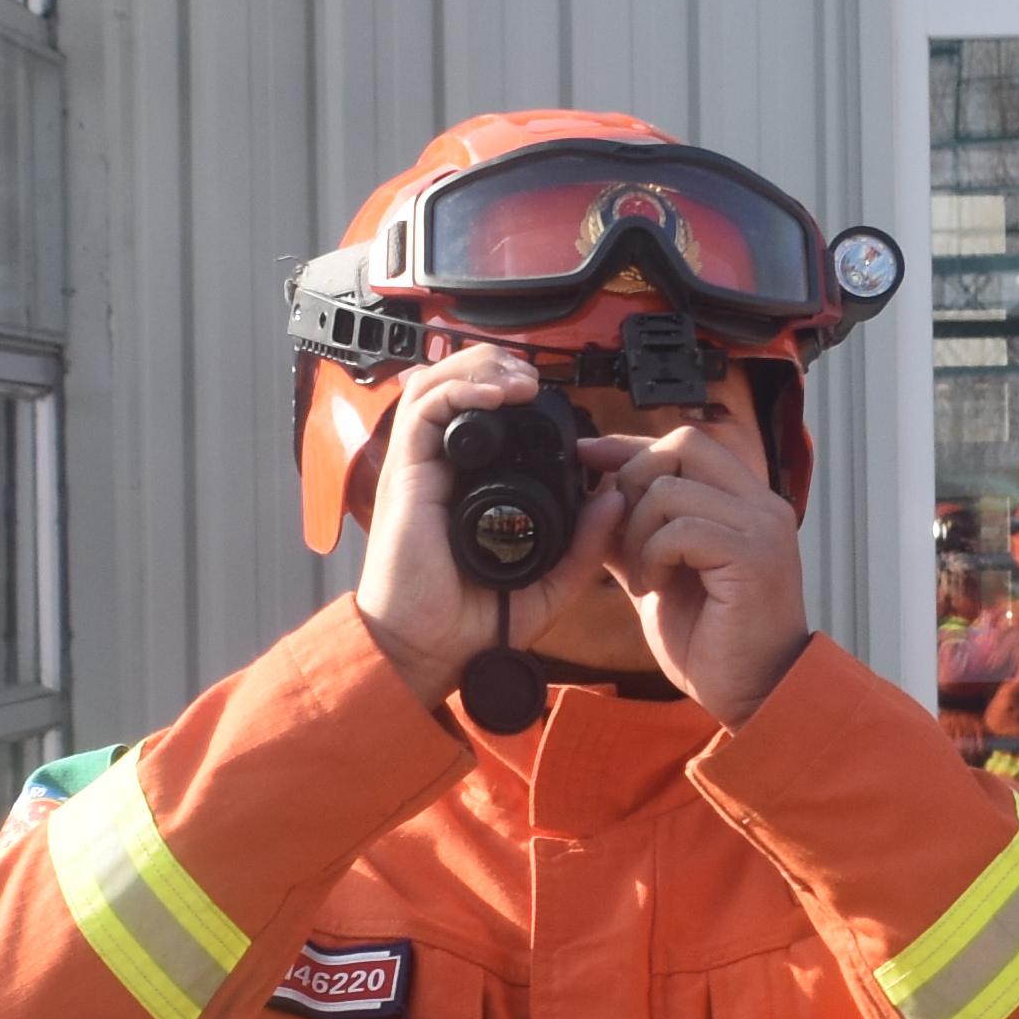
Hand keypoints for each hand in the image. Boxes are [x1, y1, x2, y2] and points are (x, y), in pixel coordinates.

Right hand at [350, 342, 627, 705]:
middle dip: (496, 366)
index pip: (483, 418)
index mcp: (468, 488)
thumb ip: (585, 547)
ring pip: (436, 384)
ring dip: (479, 368)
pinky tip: (495, 395)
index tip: (555, 405)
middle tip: (534, 381)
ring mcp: (419, 469)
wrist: (426, 652)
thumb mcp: (548, 583)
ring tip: (518, 381)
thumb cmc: (471, 624)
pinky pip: (423, 410)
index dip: (512, 395)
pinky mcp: (404, 474)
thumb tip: (614, 499)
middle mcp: (440, 471)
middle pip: (457, 386)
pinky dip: (459, 389)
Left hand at [599, 414, 810, 725]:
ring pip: (671, 490)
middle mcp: (761, 504)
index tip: (588, 457)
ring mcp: (761, 527)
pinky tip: (655, 588)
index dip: (630, 446)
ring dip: (639, 533)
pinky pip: (681, 529)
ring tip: (645, 576)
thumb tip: (591, 496)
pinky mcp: (752, 556)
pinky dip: (654, 557)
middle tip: (623, 537)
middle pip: (682, 445)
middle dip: (632, 482)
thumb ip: (632, 533)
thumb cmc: (712, 641)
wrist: (754, 694)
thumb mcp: (658, 574)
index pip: (685, 444)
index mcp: (744, 502)